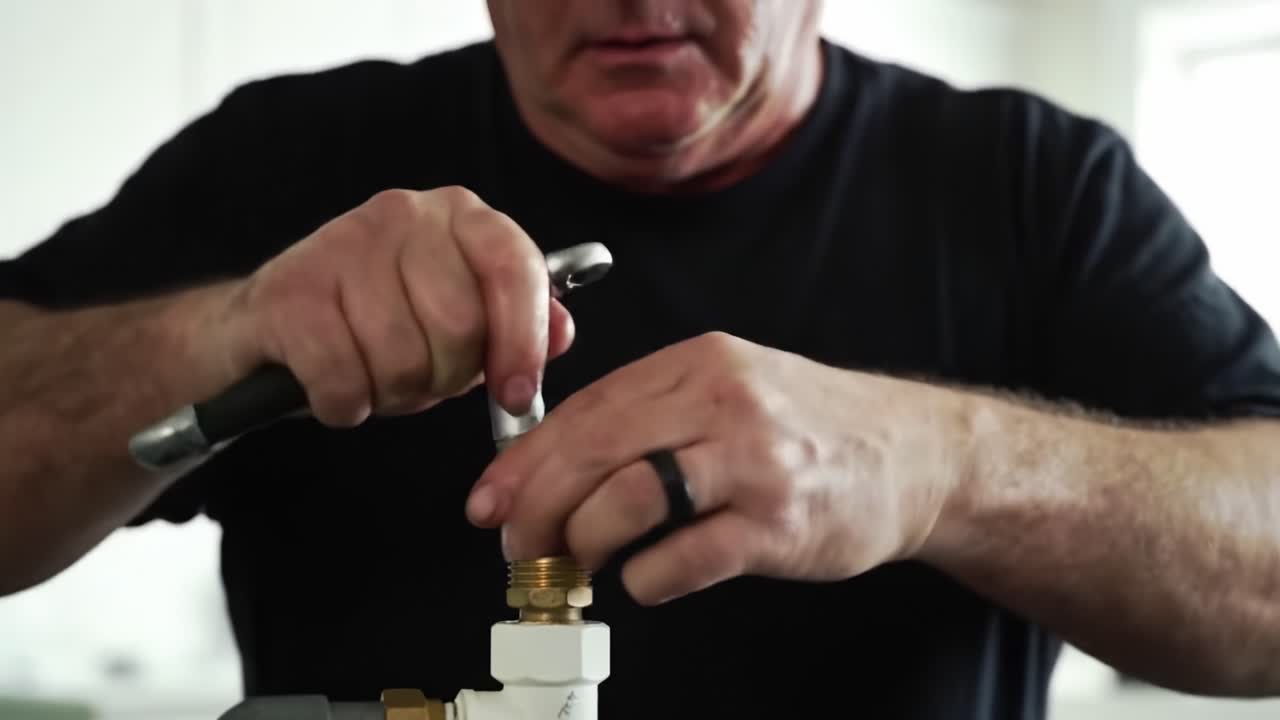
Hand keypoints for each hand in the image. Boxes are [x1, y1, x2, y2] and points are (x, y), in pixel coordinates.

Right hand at [212, 186, 573, 426]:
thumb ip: (520, 326)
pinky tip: (335, 387)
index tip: (516, 396)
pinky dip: (344, 405)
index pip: (514, 269)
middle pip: (459, 328)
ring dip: (390, 394)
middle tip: (418, 377)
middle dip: (443, 378)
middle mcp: (404, 214)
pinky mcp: (289, 291)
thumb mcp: (464, 325)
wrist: (271, 329)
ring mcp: (341, 244)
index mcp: (461, 217)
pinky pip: (342, 378)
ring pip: (402, 359)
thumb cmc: (382, 327)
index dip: (523, 342)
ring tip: (373, 375)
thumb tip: (562, 333)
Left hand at [466, 332, 968, 604]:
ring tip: (581, 563)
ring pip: (630, 499)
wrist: (912, 453)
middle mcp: (724, 403)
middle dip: (540, 506)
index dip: (526, 461)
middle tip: (520, 545)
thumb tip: (554, 468)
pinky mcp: (779, 525)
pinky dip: (646, 578)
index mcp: (700, 364)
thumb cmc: (809, 427)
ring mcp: (754, 463)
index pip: (587, 408)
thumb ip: (648, 416)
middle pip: (596, 450)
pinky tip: (645, 578)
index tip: (491, 501)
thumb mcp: (729, 390)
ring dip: (586, 543)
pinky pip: (685, 557)